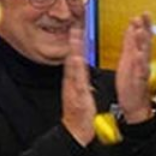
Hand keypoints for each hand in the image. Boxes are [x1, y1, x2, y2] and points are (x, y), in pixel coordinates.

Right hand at [62, 27, 97, 144]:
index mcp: (75, 80)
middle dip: (74, 41)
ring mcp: (73, 86)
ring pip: (73, 65)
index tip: (78, 29)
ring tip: (75, 36)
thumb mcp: (82, 93)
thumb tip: (83, 75)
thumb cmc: (80, 114)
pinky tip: (75, 59)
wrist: (75, 130)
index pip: (76, 57)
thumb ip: (82, 82)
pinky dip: (74, 69)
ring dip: (73, 50)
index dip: (78, 43)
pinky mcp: (76, 93)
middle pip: (72, 57)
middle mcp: (72, 81)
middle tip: (75, 26)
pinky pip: (76, 79)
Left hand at [115, 14, 154, 124]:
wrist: (134, 105)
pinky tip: (140, 54)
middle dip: (146, 28)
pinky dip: (141, 62)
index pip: (142, 37)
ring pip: (144, 54)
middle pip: (146, 42)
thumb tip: (132, 27)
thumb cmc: (131, 84)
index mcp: (138, 56)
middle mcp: (142, 62)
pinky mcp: (138, 80)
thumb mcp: (128, 59)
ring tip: (142, 30)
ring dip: (143, 42)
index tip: (142, 14)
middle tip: (145, 16)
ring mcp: (141, 70)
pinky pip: (140, 70)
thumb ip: (130, 43)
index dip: (143, 24)